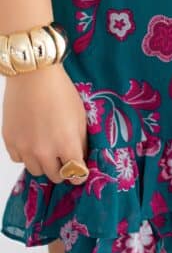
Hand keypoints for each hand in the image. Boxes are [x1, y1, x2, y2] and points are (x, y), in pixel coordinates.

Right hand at [1, 63, 88, 184]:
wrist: (34, 76)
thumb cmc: (60, 91)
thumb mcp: (80, 117)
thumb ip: (80, 141)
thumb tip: (80, 157)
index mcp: (67, 145)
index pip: (76, 173)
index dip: (80, 173)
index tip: (80, 171)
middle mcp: (45, 151)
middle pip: (55, 176)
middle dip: (63, 170)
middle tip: (64, 160)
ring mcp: (25, 148)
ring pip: (36, 171)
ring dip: (44, 164)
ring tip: (47, 149)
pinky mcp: (10, 141)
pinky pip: (19, 159)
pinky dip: (26, 155)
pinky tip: (32, 141)